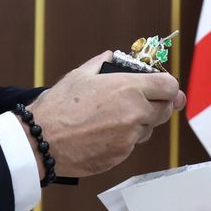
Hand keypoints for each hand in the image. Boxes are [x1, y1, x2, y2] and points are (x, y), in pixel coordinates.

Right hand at [28, 54, 185, 178]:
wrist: (41, 141)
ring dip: (140, 122)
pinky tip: (103, 133)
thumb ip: (103, 62)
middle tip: (142, 101)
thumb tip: (112, 55)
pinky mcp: (121, 156)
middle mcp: (135, 113)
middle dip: (157, 104)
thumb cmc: (59, 106)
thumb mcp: (80, 74)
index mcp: (129, 88)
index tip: (162, 87)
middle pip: (165, 109)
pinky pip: (131, 144)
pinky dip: (124, 138)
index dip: (168, 86)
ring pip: (148, 129)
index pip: (170, 86)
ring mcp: (130, 137)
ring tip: (113, 118)